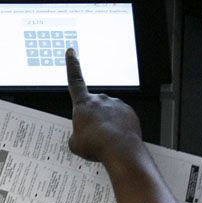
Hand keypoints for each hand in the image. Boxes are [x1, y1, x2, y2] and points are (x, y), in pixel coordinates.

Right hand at [66, 48, 142, 163]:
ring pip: (108, 113)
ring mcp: (116, 105)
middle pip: (94, 106)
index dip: (72, 65)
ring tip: (106, 141)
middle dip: (93, 118)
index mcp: (83, 104)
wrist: (120, 150)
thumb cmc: (97, 145)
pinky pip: (121, 118)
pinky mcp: (129, 112)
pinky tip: (117, 139)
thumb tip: (80, 137)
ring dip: (107, 124)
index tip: (72, 53)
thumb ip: (76, 135)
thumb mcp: (75, 144)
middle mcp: (100, 100)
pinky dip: (119, 128)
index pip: (75, 80)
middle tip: (94, 136)